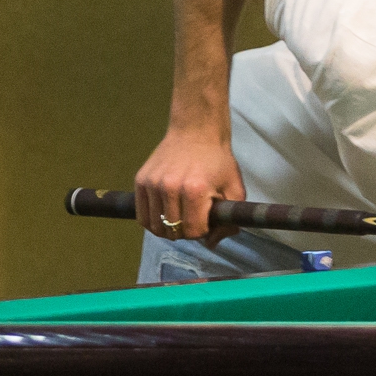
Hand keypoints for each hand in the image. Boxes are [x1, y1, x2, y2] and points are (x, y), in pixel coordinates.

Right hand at [136, 124, 242, 243]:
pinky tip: (164, 215)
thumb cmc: (218, 161)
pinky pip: (141, 215)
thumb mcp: (234, 189)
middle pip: (172, 231)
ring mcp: (152, 184)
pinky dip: (152, 221)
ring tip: (178, 217)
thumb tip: (211, 244)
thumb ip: (228, 220)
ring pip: (155, 226)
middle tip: (192, 219)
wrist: (196, 132)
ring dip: (168, 228)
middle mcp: (170, 188)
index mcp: (195, 191)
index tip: (206, 221)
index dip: (201, 232)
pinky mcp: (140, 180)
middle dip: (185, 231)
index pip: (192, 231)